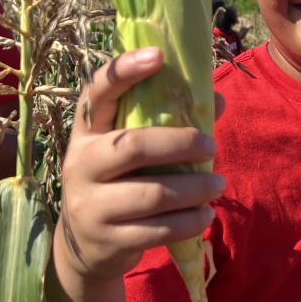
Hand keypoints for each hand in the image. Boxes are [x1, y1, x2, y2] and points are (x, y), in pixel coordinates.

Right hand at [57, 47, 224, 280]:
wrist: (84, 246)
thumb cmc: (118, 182)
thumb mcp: (130, 149)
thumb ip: (169, 123)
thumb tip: (218, 99)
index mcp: (87, 132)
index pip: (98, 92)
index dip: (125, 70)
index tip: (159, 55)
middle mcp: (81, 164)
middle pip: (134, 145)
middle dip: (182, 144)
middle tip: (212, 145)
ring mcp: (90, 206)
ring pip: (152, 194)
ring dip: (195, 189)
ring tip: (219, 184)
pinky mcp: (108, 240)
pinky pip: (157, 230)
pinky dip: (189, 222)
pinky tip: (205, 215)